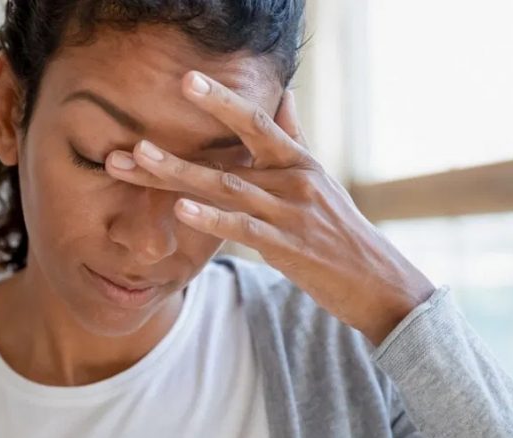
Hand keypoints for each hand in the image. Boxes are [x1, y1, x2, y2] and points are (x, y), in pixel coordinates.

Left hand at [105, 71, 436, 345]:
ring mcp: (290, 213)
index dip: (221, 101)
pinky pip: (243, 229)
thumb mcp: (320, 178)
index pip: (255, 122)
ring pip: (226, 189)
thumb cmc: (340, 230)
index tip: (187, 81)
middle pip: (228, 157)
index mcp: (298, 161)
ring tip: (139, 160)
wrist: (376, 281)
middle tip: (136, 135)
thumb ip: (295, 138)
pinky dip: (212, 218)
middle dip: (179, 145)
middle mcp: (293, 180)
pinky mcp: (288, 248)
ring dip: (178, 175)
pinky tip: (181, 209)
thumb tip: (285, 94)